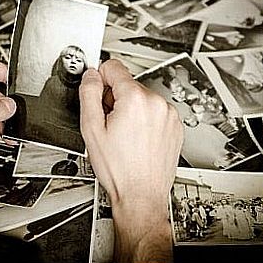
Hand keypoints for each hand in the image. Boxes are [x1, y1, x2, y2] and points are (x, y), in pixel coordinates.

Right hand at [79, 59, 182, 262]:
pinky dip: (144, 119)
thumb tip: (91, 76)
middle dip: (115, 99)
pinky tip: (136, 139)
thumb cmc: (119, 169)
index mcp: (135, 100)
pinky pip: (154, 111)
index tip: (97, 91)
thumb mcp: (91, 129)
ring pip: (141, 98)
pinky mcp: (175, 125)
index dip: (100, 78)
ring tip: (124, 134)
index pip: (114, 67)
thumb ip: (88, 94)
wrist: (140, 194)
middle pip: (127, 84)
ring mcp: (168, 114)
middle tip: (109, 124)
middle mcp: (156, 103)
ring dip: (130, 109)